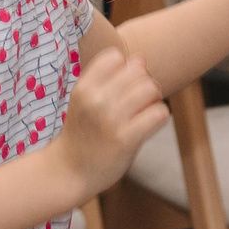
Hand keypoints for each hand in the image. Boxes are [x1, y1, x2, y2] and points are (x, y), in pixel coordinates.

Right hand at [56, 48, 166, 198]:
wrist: (69, 171)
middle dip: (144, 83)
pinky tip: (149, 125)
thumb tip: (140, 58)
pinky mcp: (125, 139)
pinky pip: (158, 113)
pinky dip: (159, 116)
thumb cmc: (82, 133)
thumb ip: (109, 79)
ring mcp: (110, 120)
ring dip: (154, 99)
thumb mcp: (85, 100)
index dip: (126, 69)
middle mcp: (95, 100)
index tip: (123, 87)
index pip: (116, 57)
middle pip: (138, 71)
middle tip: (139, 102)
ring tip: (145, 112)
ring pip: (150, 88)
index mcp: (83, 87)